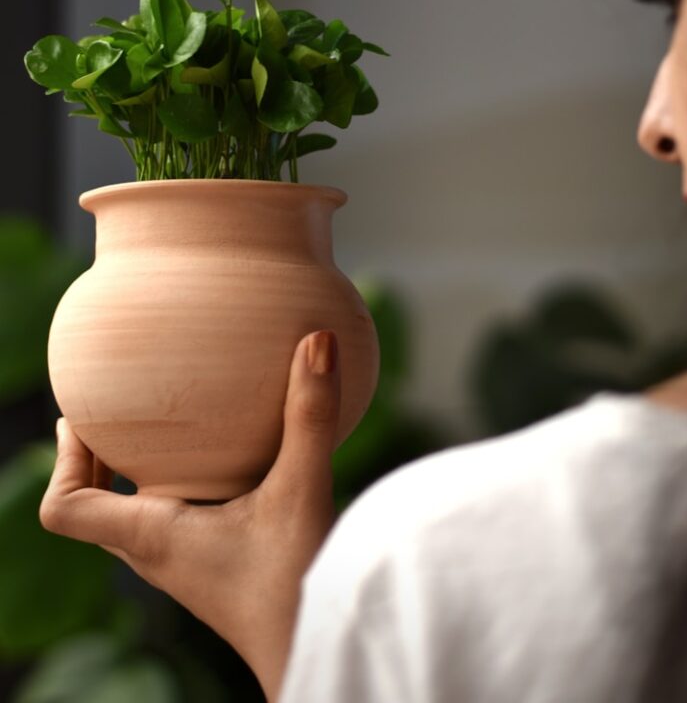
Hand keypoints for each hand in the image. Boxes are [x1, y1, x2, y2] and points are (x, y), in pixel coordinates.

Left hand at [40, 329, 339, 701]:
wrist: (321, 649)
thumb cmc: (300, 585)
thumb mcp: (304, 490)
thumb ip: (309, 415)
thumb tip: (316, 339)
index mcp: (153, 537)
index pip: (67, 509)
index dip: (62, 461)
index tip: (81, 416)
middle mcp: (156, 553)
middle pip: (92, 507)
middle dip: (93, 457)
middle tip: (111, 406)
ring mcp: (182, 564)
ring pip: (131, 514)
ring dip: (132, 471)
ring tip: (159, 421)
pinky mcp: (211, 566)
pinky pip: (171, 518)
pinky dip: (176, 483)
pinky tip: (225, 455)